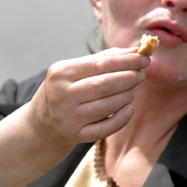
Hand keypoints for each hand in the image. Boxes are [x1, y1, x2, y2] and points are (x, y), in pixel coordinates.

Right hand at [27, 45, 150, 157]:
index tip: (144, 58)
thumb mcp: (74, 71)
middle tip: (141, 75)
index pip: (100, 63)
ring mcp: (69, 117)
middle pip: (105, 84)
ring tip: (133, 90)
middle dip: (129, 78)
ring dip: (127, 96)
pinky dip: (123, 118)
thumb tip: (135, 51)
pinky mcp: (76, 135)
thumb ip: (104, 59)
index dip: (126, 61)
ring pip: (108, 106)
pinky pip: (107, 128)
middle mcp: (62, 95)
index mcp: (61, 72)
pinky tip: (129, 108)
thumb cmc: (66, 90)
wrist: (42, 123)